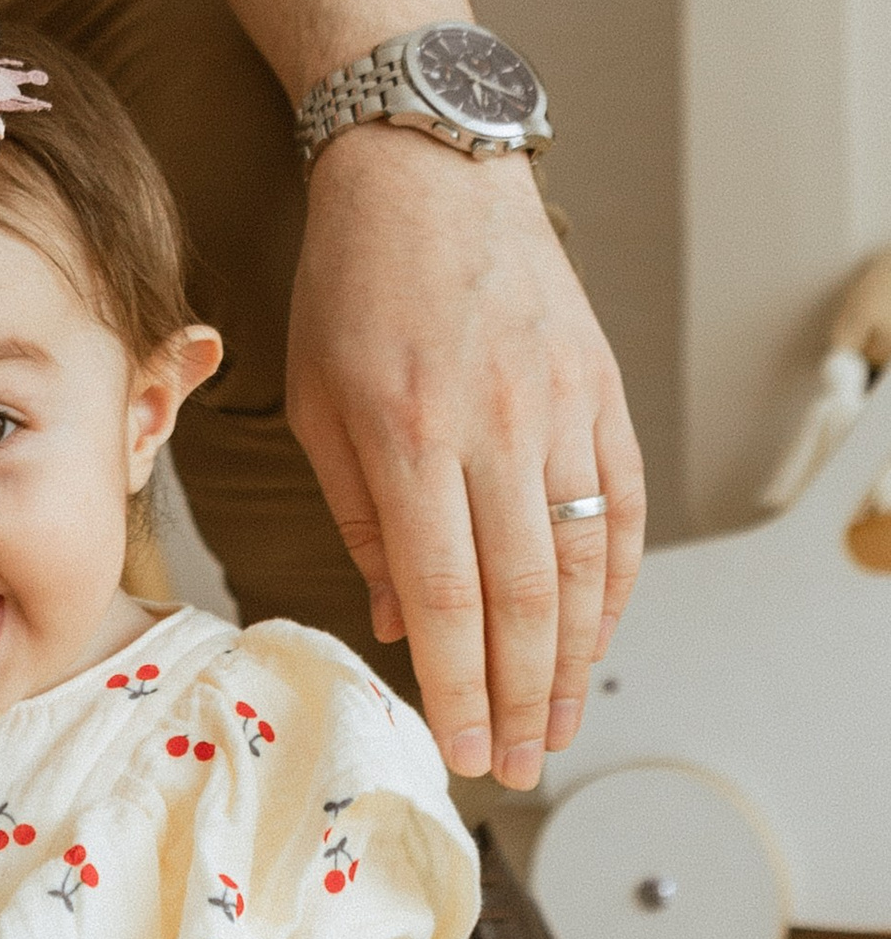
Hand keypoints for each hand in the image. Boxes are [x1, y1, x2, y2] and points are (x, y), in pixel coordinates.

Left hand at [287, 126, 645, 790]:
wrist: (428, 175)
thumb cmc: (351, 285)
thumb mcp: (316, 401)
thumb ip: (359, 518)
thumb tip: (402, 621)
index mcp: (409, 436)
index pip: (449, 596)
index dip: (461, 687)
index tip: (464, 748)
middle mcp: (496, 428)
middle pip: (524, 598)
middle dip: (522, 697)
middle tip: (517, 762)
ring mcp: (560, 409)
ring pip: (585, 563)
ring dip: (575, 658)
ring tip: (557, 722)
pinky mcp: (600, 391)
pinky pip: (622, 508)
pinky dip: (616, 583)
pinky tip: (597, 635)